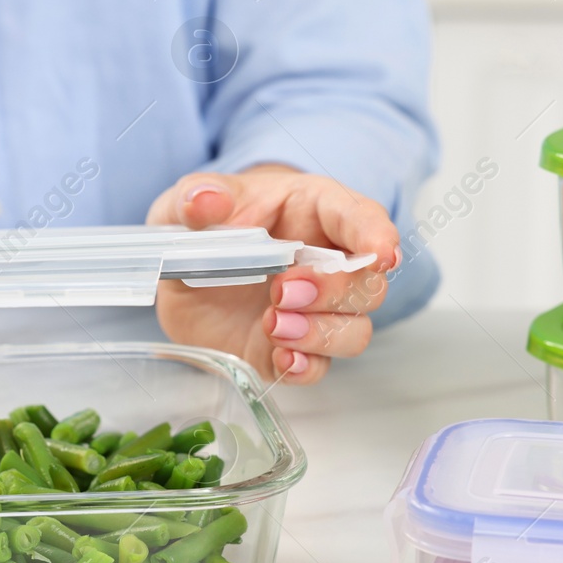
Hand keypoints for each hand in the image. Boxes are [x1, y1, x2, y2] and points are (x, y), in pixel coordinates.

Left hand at [146, 165, 399, 385]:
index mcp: (314, 212)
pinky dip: (304, 367)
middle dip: (335, 291)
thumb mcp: (191, 201)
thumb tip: (204, 200)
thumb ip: (197, 195)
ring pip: (355, 331)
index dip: (377, 235)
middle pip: (369, 284)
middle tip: (282, 291)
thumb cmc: (205, 226)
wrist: (180, 275)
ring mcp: (314, 311)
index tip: (382, 254)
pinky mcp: (292, 348)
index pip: (362, 217)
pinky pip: (319, 367)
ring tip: (272, 323)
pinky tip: (280, 358)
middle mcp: (327, 263)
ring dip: (321, 333)